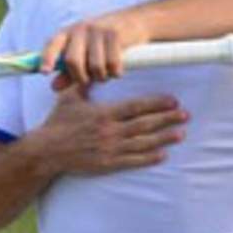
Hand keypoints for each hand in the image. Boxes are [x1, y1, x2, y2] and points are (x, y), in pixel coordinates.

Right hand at [38, 86, 186, 174]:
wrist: (46, 152)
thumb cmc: (58, 123)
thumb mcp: (69, 98)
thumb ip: (84, 83)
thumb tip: (95, 67)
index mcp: (104, 114)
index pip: (136, 107)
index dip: (157, 103)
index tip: (173, 100)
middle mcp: (110, 132)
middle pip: (145, 124)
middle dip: (167, 119)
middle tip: (186, 115)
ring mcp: (110, 149)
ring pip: (143, 143)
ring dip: (164, 138)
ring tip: (181, 133)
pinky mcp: (107, 164)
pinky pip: (133, 161)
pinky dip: (149, 158)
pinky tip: (163, 154)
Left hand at [40, 12, 150, 88]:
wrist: (135, 21)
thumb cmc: (104, 42)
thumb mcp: (84, 53)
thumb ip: (68, 71)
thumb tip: (53, 87)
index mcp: (68, 32)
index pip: (52, 44)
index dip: (47, 58)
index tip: (45, 72)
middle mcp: (81, 28)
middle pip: (73, 61)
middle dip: (81, 78)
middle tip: (89, 80)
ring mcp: (98, 30)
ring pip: (95, 66)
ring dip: (102, 77)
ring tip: (106, 73)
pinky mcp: (115, 34)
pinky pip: (112, 64)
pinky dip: (115, 73)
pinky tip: (117, 70)